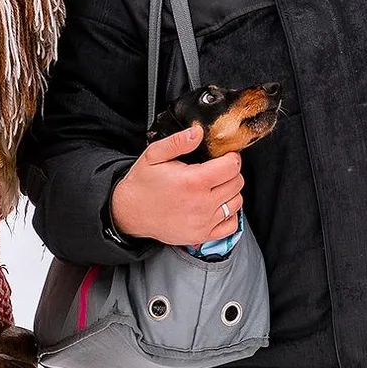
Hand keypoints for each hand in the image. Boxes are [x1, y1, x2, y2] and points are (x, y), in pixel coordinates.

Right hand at [110, 126, 243, 244]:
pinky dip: (229, 215)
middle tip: (217, 171)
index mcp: (192, 181)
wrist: (129, 213)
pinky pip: (231, 225)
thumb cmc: (142, 184)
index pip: (232, 167)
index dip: (231, 158)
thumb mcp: (154, 155)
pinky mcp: (201, 235)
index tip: (224, 157)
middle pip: (237, 183)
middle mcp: (201, 203)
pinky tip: (217, 206)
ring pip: (237, 202)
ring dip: (230, 192)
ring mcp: (203, 222)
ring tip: (215, 187)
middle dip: (230, 173)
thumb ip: (178, 142)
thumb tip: (197, 133)